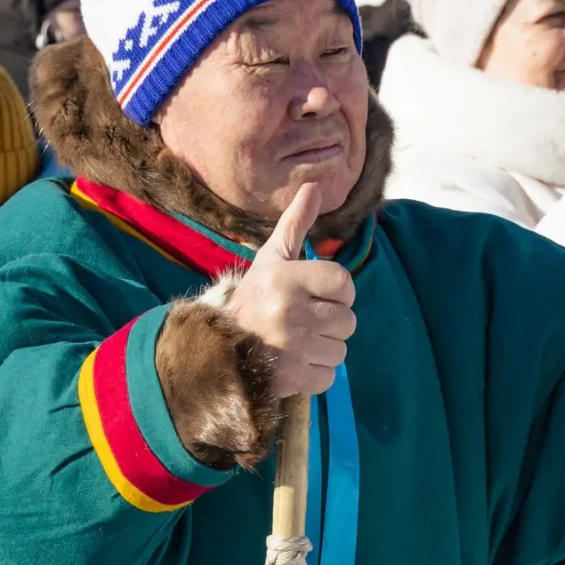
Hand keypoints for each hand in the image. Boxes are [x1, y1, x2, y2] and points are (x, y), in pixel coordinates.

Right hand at [225, 183, 354, 398]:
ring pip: (340, 350)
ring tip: (297, 340)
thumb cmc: (253, 296)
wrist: (216, 347)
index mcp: (286, 279)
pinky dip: (315, 372)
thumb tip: (314, 186)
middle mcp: (290, 312)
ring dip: (324, 348)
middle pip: (348, 320)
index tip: (315, 293)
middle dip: (330, 321)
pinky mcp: (291, 379)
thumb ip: (295, 223)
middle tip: (303, 319)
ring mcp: (291, 348)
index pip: (344, 282)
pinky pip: (328, 376)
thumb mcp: (271, 257)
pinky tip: (294, 361)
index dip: (336, 290)